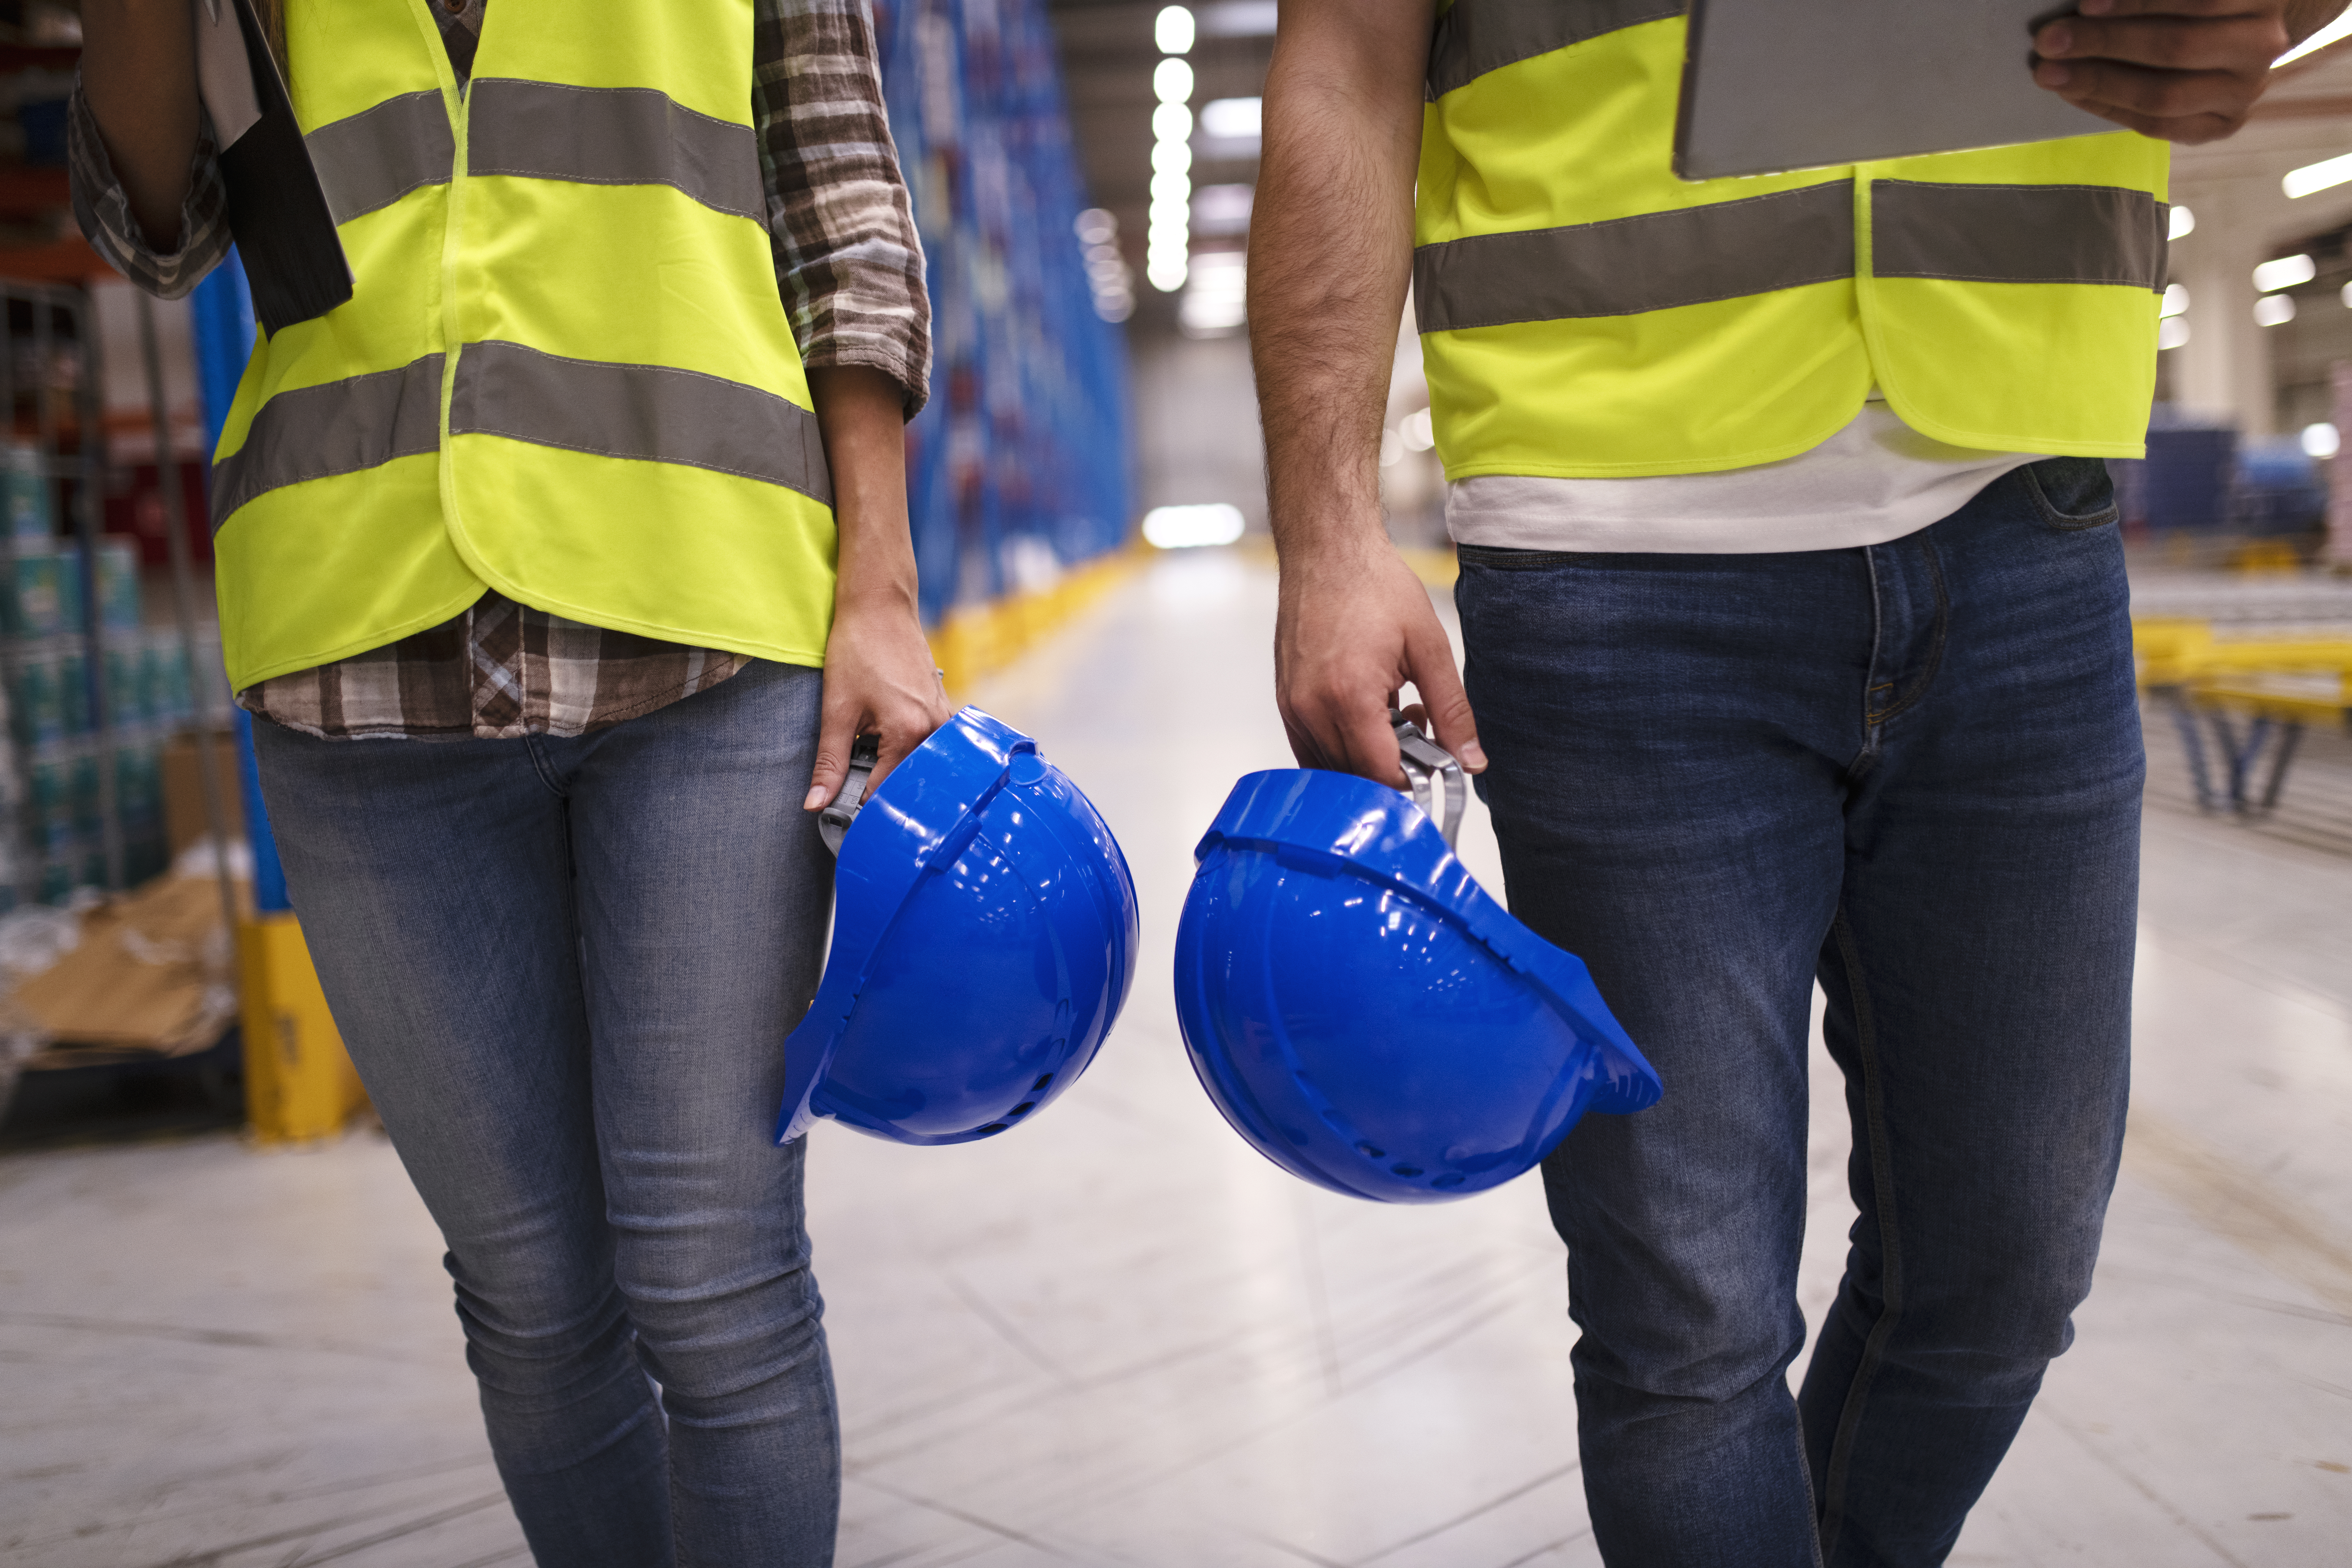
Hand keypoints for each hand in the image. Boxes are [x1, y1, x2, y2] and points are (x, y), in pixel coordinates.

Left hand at [802, 364, 951, 812]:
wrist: (878, 603)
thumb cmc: (856, 649)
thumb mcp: (835, 709)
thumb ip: (829, 762)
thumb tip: (813, 804)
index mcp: (909, 732)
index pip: (888, 791)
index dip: (864, 813)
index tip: (850, 834)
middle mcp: (935, 728)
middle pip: (913, 784)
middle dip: (890, 803)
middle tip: (864, 823)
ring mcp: (943, 718)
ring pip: (924, 766)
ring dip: (902, 781)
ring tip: (876, 793)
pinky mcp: (942, 708)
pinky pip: (930, 747)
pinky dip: (911, 759)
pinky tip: (892, 762)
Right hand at [1274, 534, 1483, 787]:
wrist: (1327, 550)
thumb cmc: (1374, 586)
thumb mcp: (1429, 646)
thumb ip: (1452, 709)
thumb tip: (1471, 760)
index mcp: (1349, 696)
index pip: (1380, 774)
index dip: (1413, 778)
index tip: (1433, 755)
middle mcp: (1312, 708)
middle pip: (1356, 777)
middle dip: (1393, 765)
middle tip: (1417, 720)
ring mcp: (1293, 707)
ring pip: (1333, 768)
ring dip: (1367, 756)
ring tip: (1391, 709)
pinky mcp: (1285, 701)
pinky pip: (1311, 750)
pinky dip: (1342, 746)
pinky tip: (1365, 711)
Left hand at [2030, 0, 2341, 143]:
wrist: (2234, 36)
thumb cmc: (2192, 5)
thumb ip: (2143, 1)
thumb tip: (2090, 6)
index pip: (2197, 1)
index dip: (2134, 3)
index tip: (2084, 5)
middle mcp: (2261, 42)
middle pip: (2175, 46)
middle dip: (2105, 42)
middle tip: (2049, 40)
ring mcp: (2246, 89)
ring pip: (2163, 94)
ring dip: (2098, 82)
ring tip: (2050, 72)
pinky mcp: (2223, 124)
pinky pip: (2156, 125)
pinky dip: (2108, 107)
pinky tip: (2074, 92)